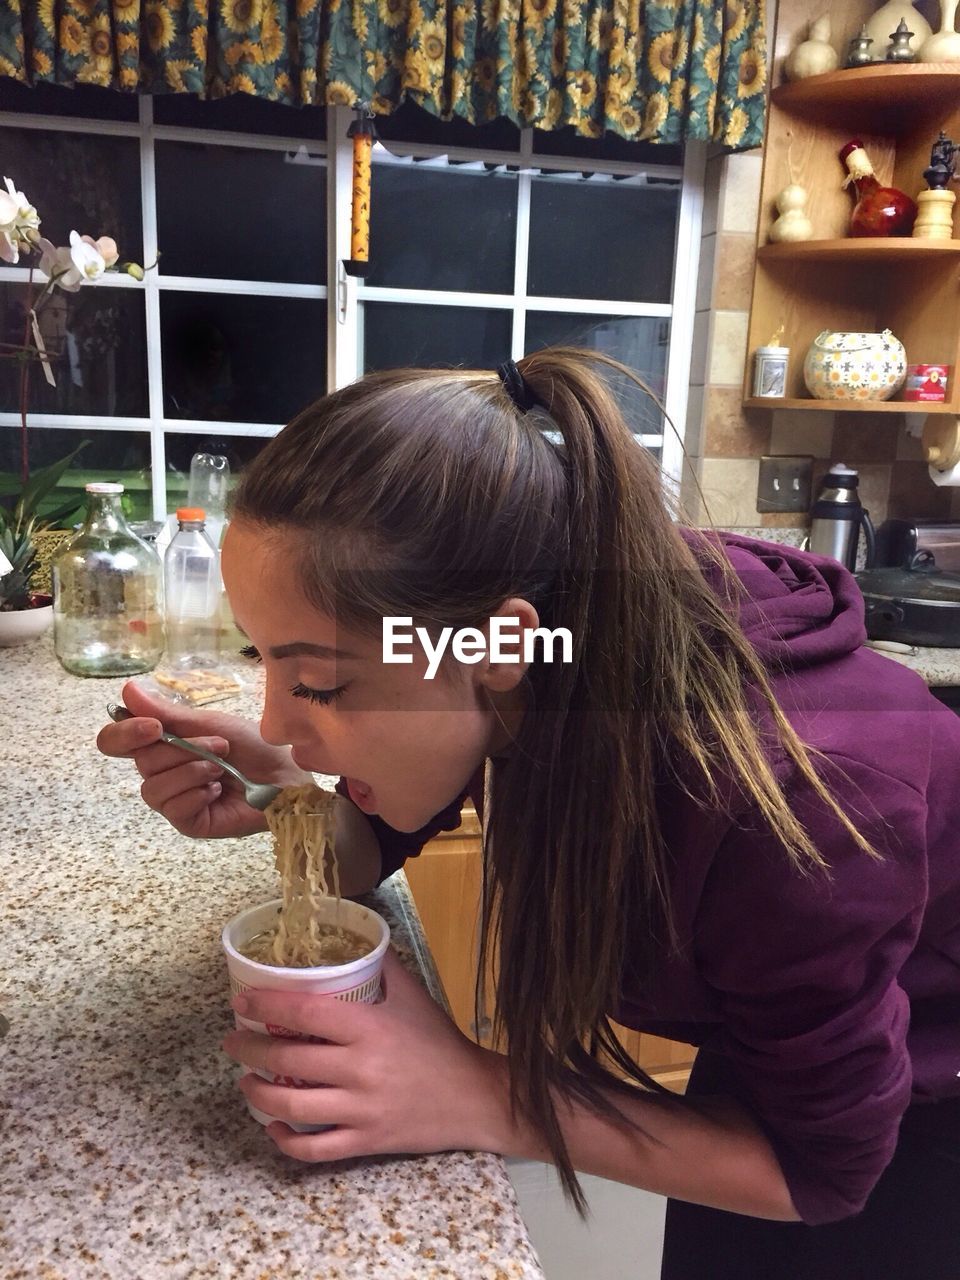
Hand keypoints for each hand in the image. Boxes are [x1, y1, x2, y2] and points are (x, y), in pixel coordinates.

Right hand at [96, 678, 311, 838]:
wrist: (287, 774)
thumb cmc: (252, 745)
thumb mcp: (208, 723)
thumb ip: (165, 712)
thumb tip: (126, 689)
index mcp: (161, 746)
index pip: (115, 742)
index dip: (124, 734)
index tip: (154, 727)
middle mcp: (162, 773)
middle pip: (141, 762)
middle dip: (182, 749)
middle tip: (220, 745)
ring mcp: (173, 800)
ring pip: (153, 787)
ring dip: (191, 771)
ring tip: (221, 768)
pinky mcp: (189, 823)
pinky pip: (173, 808)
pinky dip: (197, 794)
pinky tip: (218, 791)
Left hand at [221, 949, 513, 1160]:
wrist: (473, 1097)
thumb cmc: (439, 1044)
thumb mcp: (414, 996)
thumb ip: (384, 965)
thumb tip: (360, 935)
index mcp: (368, 1028)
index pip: (305, 1012)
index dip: (267, 1005)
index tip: (242, 1001)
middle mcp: (359, 1069)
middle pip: (288, 1060)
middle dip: (249, 1050)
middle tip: (232, 1041)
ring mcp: (359, 1109)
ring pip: (292, 1106)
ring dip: (258, 1094)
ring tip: (245, 1080)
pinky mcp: (364, 1140)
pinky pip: (314, 1148)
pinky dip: (285, 1140)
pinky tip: (272, 1128)